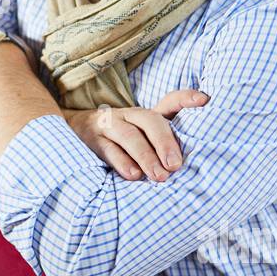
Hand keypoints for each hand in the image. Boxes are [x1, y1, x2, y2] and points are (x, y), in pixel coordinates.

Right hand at [61, 88, 209, 181]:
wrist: (72, 133)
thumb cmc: (119, 143)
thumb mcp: (142, 140)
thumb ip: (164, 145)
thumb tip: (188, 166)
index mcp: (145, 115)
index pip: (170, 101)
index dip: (186, 99)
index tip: (204, 100)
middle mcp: (128, 115)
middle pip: (150, 120)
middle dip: (165, 142)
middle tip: (176, 166)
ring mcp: (108, 125)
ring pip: (129, 135)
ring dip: (146, 156)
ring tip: (159, 176)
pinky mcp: (91, 139)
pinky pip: (107, 148)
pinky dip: (121, 162)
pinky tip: (133, 175)